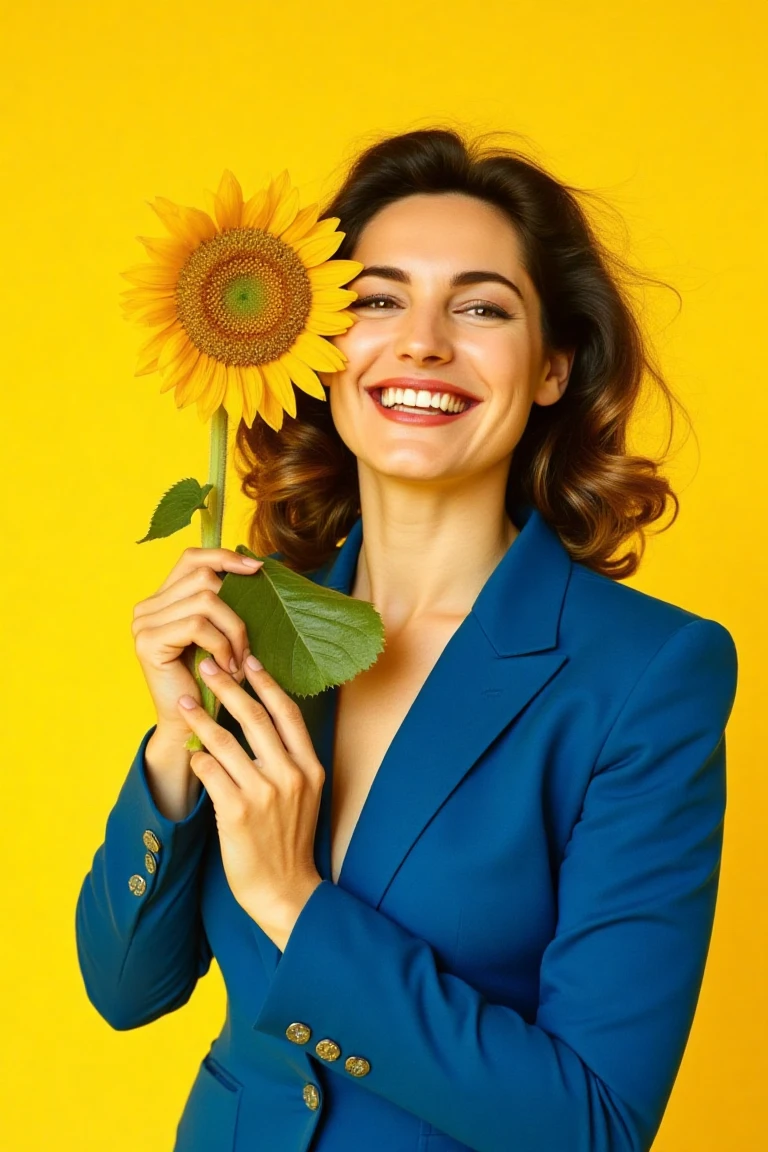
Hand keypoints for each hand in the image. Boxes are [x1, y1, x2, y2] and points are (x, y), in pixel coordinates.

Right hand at [131, 547, 263, 748]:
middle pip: (204, 577)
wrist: (189, 726)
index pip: (192, 557)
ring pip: (206, 601)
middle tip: (247, 647)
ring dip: (233, 631)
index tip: (256, 568)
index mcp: (162, 599)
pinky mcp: (149, 642)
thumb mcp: (220, 633)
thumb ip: (225, 602)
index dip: (224, 557)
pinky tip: (228, 668)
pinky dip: (222, 645)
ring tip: (240, 660)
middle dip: (237, 609)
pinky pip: (198, 625)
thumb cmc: (211, 681)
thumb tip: (254, 567)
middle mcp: (147, 607)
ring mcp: (144, 623)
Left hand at [176, 652, 324, 948]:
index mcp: (310, 768)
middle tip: (209, 665)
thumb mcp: (306, 795)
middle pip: (256, 717)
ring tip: (186, 702)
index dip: (267, 683)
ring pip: (226, 741)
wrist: (285, 891)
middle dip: (230, 686)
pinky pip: (209, 771)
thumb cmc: (290, 841)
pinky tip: (189, 751)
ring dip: (202, 717)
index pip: (288, 713)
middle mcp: (291, 776)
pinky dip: (197, 757)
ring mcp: (264, 794)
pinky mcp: (236, 812)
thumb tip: (264, 721)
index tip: (250, 659)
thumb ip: (290, 760)